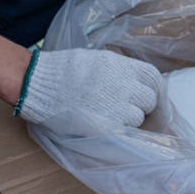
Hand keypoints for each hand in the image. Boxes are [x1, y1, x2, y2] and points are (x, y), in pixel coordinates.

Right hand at [15, 46, 161, 135]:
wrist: (37, 83)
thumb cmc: (61, 70)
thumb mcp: (97, 60)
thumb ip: (119, 71)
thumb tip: (136, 84)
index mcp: (121, 65)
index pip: (154, 78)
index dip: (157, 92)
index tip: (154, 102)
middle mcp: (124, 83)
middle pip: (150, 100)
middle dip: (143, 108)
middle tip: (131, 114)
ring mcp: (116, 106)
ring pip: (138, 118)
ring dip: (129, 121)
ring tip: (108, 118)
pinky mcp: (106, 126)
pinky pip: (124, 133)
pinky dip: (119, 132)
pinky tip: (105, 128)